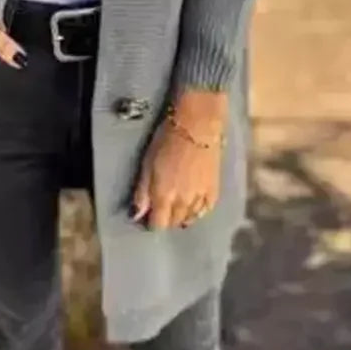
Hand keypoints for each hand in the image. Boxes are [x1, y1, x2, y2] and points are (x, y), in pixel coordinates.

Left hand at [131, 90, 227, 230]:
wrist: (198, 125)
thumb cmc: (167, 140)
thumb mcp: (147, 164)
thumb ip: (142, 192)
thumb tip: (136, 216)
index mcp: (164, 196)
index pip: (158, 224)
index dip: (151, 222)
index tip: (147, 216)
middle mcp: (183, 202)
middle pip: (173, 222)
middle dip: (165, 219)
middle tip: (160, 209)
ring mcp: (200, 197)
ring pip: (190, 219)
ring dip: (180, 216)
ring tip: (175, 208)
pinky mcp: (214, 189)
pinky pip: (205, 210)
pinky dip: (197, 212)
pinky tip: (192, 207)